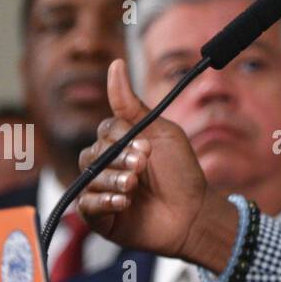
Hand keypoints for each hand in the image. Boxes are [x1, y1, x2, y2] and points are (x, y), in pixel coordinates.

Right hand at [77, 59, 234, 268]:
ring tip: (135, 185)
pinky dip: (103, 200)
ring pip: (89, 178)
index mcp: (123, 144)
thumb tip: (115, 64)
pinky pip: (86, 205)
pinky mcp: (100, 217)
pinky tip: (124, 202)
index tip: (147, 147)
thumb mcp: (162, 132)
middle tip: (143, 166)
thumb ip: (132, 104)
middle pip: (92, 153)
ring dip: (113, 179)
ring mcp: (103, 191)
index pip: (106, 130)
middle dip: (118, 159)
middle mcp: (109, 165)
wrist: (194, 212)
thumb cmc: (182, 172)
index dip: (123, 137)